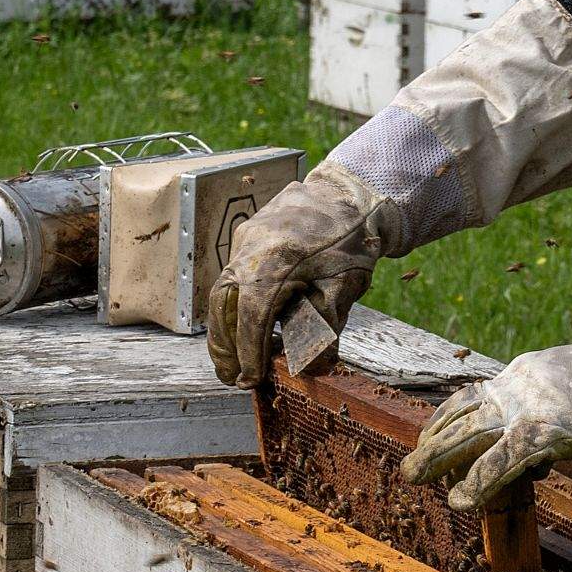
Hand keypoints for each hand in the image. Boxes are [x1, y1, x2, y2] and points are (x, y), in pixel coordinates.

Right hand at [206, 174, 385, 387]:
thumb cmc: (350, 239)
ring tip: (235, 357)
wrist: (350, 192)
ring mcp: (243, 240)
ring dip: (225, 328)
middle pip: (222, 308)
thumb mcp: (344, 288)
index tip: (251, 380)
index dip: (249, 354)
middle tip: (232, 377)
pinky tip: (246, 322)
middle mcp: (249, 251)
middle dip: (225, 347)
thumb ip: (325, 329)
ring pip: (221, 292)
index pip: (251, 320)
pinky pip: (231, 275)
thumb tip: (312, 367)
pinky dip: (232, 304)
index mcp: (273, 265)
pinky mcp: (245, 235)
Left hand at [402, 333, 571, 511]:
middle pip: (461, 414)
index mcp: (522, 376)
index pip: (474, 397)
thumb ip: (546, 408)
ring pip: (467, 435)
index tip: (432, 437)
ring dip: (436, 458)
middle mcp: (516, 388)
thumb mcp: (570, 387)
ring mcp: (528, 409)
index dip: (447, 420)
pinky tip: (460, 500)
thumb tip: (539, 444)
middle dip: (431, 440)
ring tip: (413, 478)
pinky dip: (476, 482)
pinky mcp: (544, 432)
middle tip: (409, 465)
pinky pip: (500, 462)